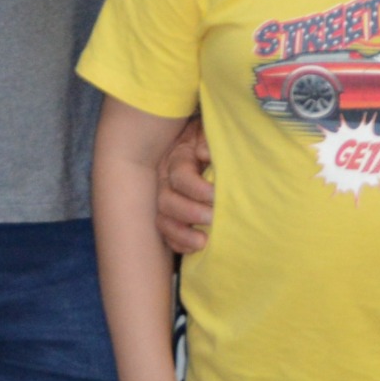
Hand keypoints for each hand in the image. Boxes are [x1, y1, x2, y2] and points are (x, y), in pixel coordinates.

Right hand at [156, 119, 214, 255]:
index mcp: (177, 158)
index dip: (197, 189)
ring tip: (202, 241)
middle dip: (190, 213)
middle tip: (213, 218)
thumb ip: (209, 140)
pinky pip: (166, 234)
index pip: (180, 176)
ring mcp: (165, 199)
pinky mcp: (170, 214)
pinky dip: (178, 243)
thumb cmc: (212, 139)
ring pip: (162, 220)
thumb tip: (204, 154)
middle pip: (166, 201)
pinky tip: (195, 247)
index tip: (217, 195)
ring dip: (181, 233)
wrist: (206, 144)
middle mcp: (165, 180)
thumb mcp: (212, 133)